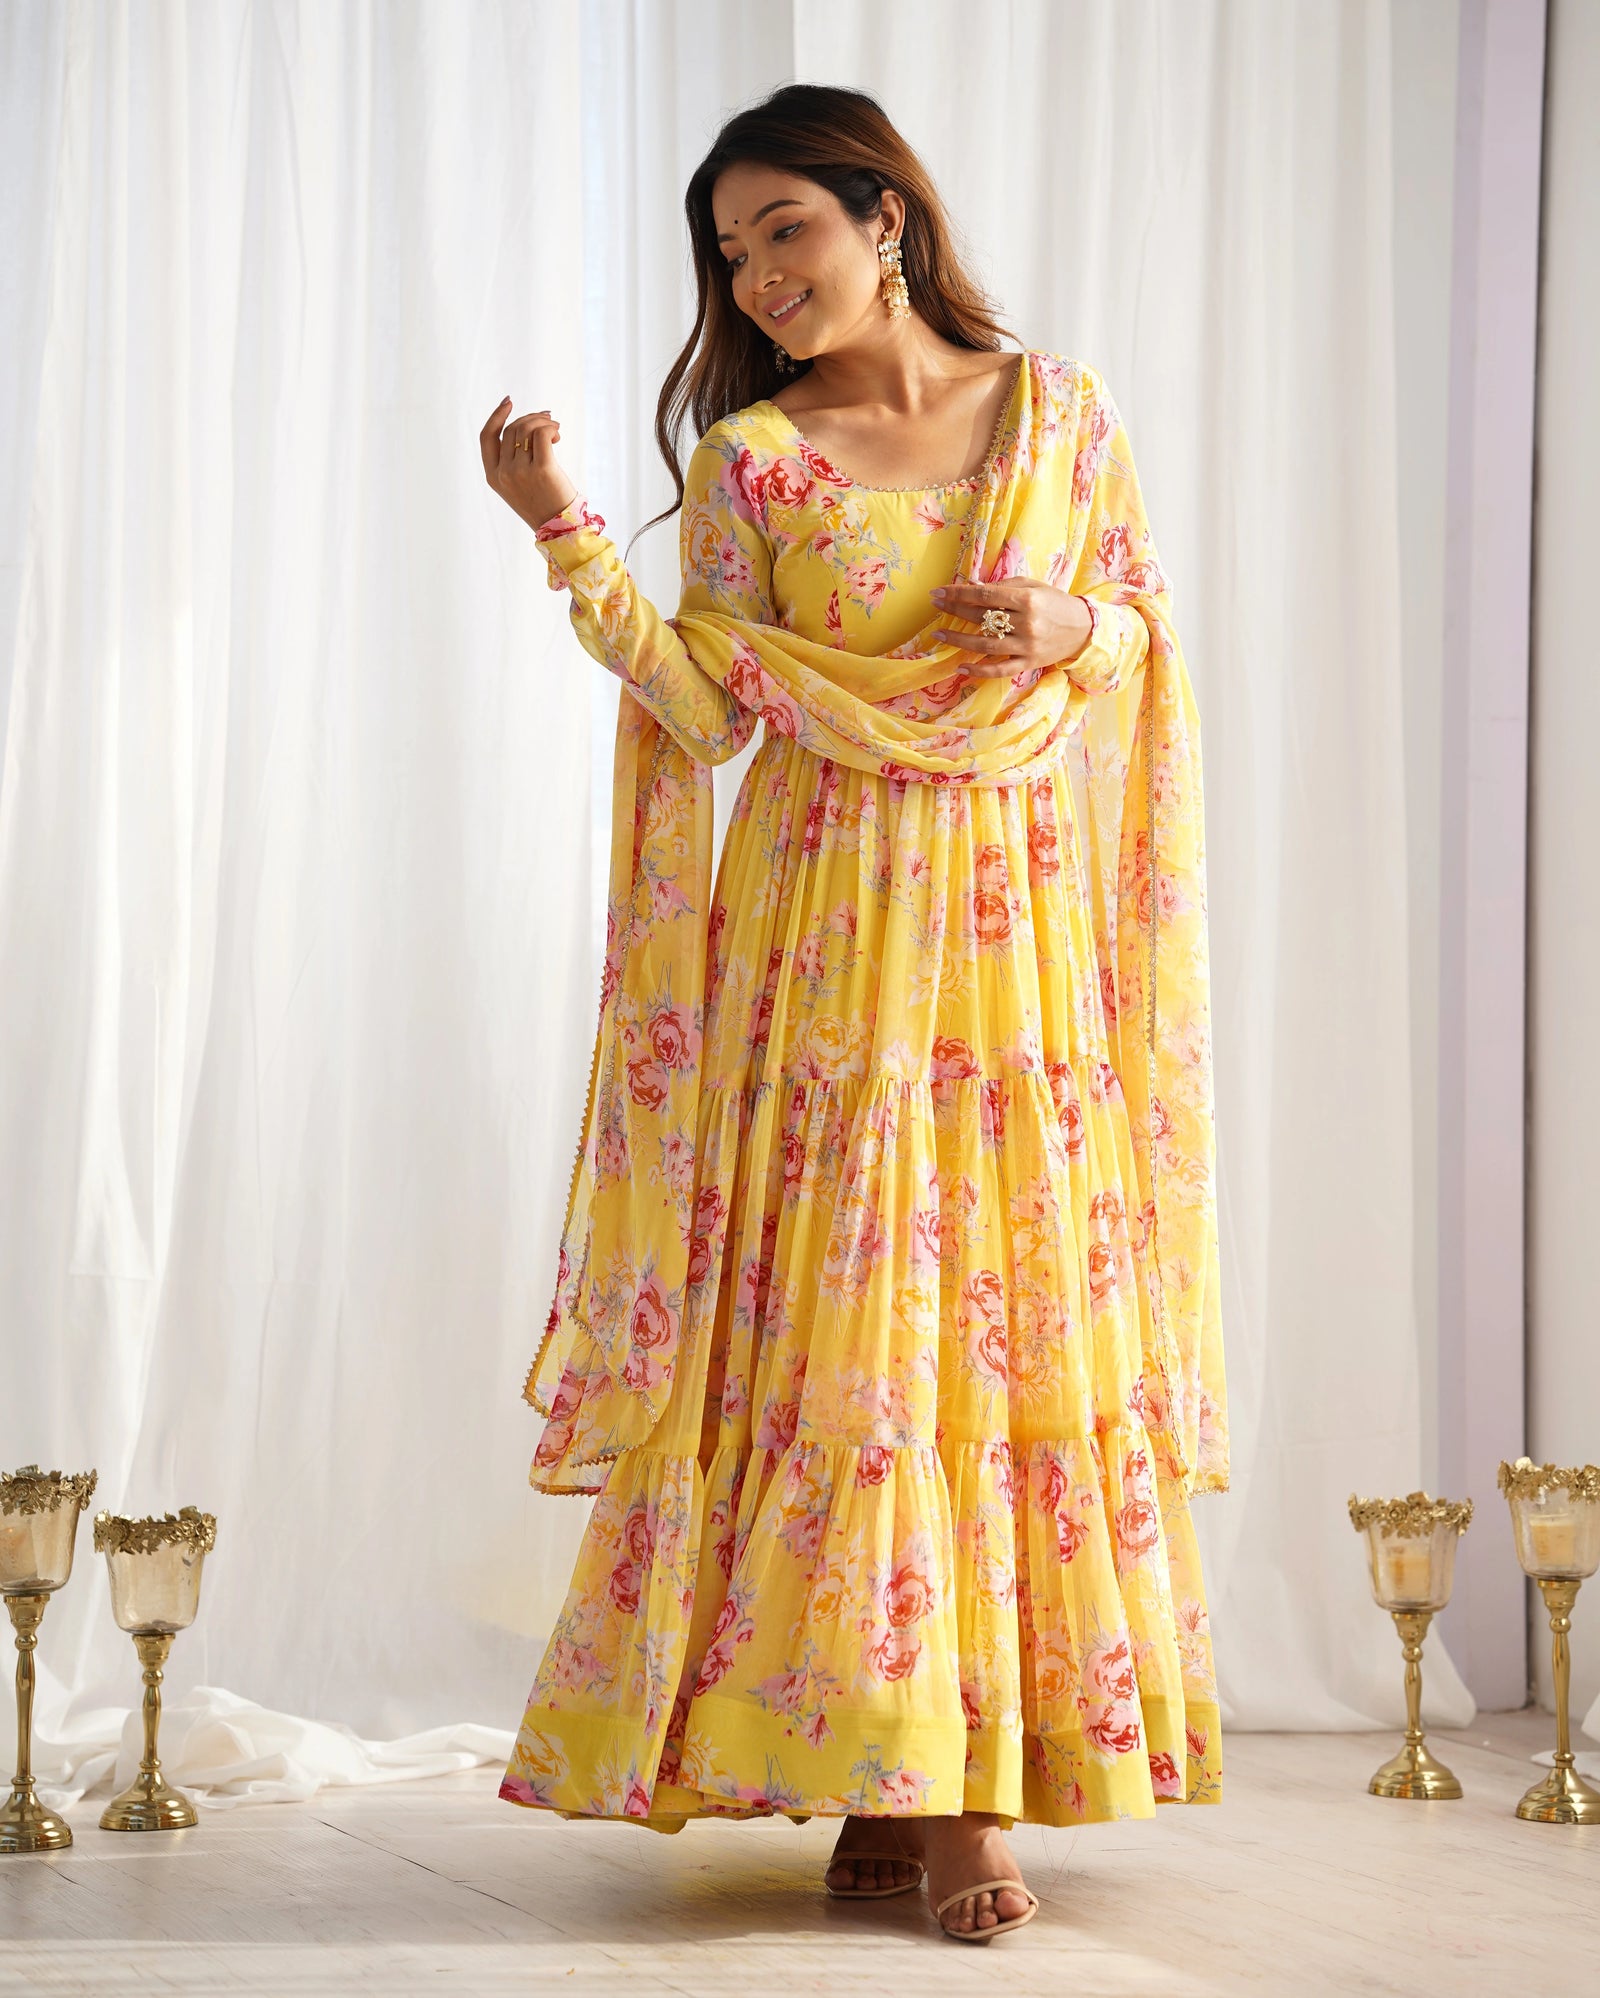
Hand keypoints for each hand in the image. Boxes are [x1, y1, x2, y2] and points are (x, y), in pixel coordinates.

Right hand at [479, 396, 577, 532]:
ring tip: (555, 430)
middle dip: (530, 418)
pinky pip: (542, 434)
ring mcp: (520, 472)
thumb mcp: (518, 485)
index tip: (509, 402)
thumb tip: (526, 425)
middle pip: (511, 429)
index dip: (496, 416)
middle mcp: (504, 473)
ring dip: (543, 422)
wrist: (560, 529)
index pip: (487, 437)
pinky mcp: (542, 469)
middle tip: (548, 420)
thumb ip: (513, 460)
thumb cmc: (542, 505)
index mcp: (493, 477)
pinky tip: (557, 434)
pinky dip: (550, 428)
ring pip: (527, 429)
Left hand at [929, 578, 1093, 679]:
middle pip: (983, 618)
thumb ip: (1003, 585)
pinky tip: (961, 666)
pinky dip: (979, 671)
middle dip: (955, 610)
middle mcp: (1026, 624)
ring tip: (939, 634)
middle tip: (935, 605)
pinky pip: (1000, 670)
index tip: (940, 591)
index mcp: (1028, 600)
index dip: (960, 593)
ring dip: (959, 640)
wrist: (1083, 629)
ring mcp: (1027, 647)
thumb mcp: (1033, 586)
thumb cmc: (1055, 603)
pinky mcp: (1028, 664)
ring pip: (986, 645)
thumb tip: (971, 584)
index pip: (986, 595)